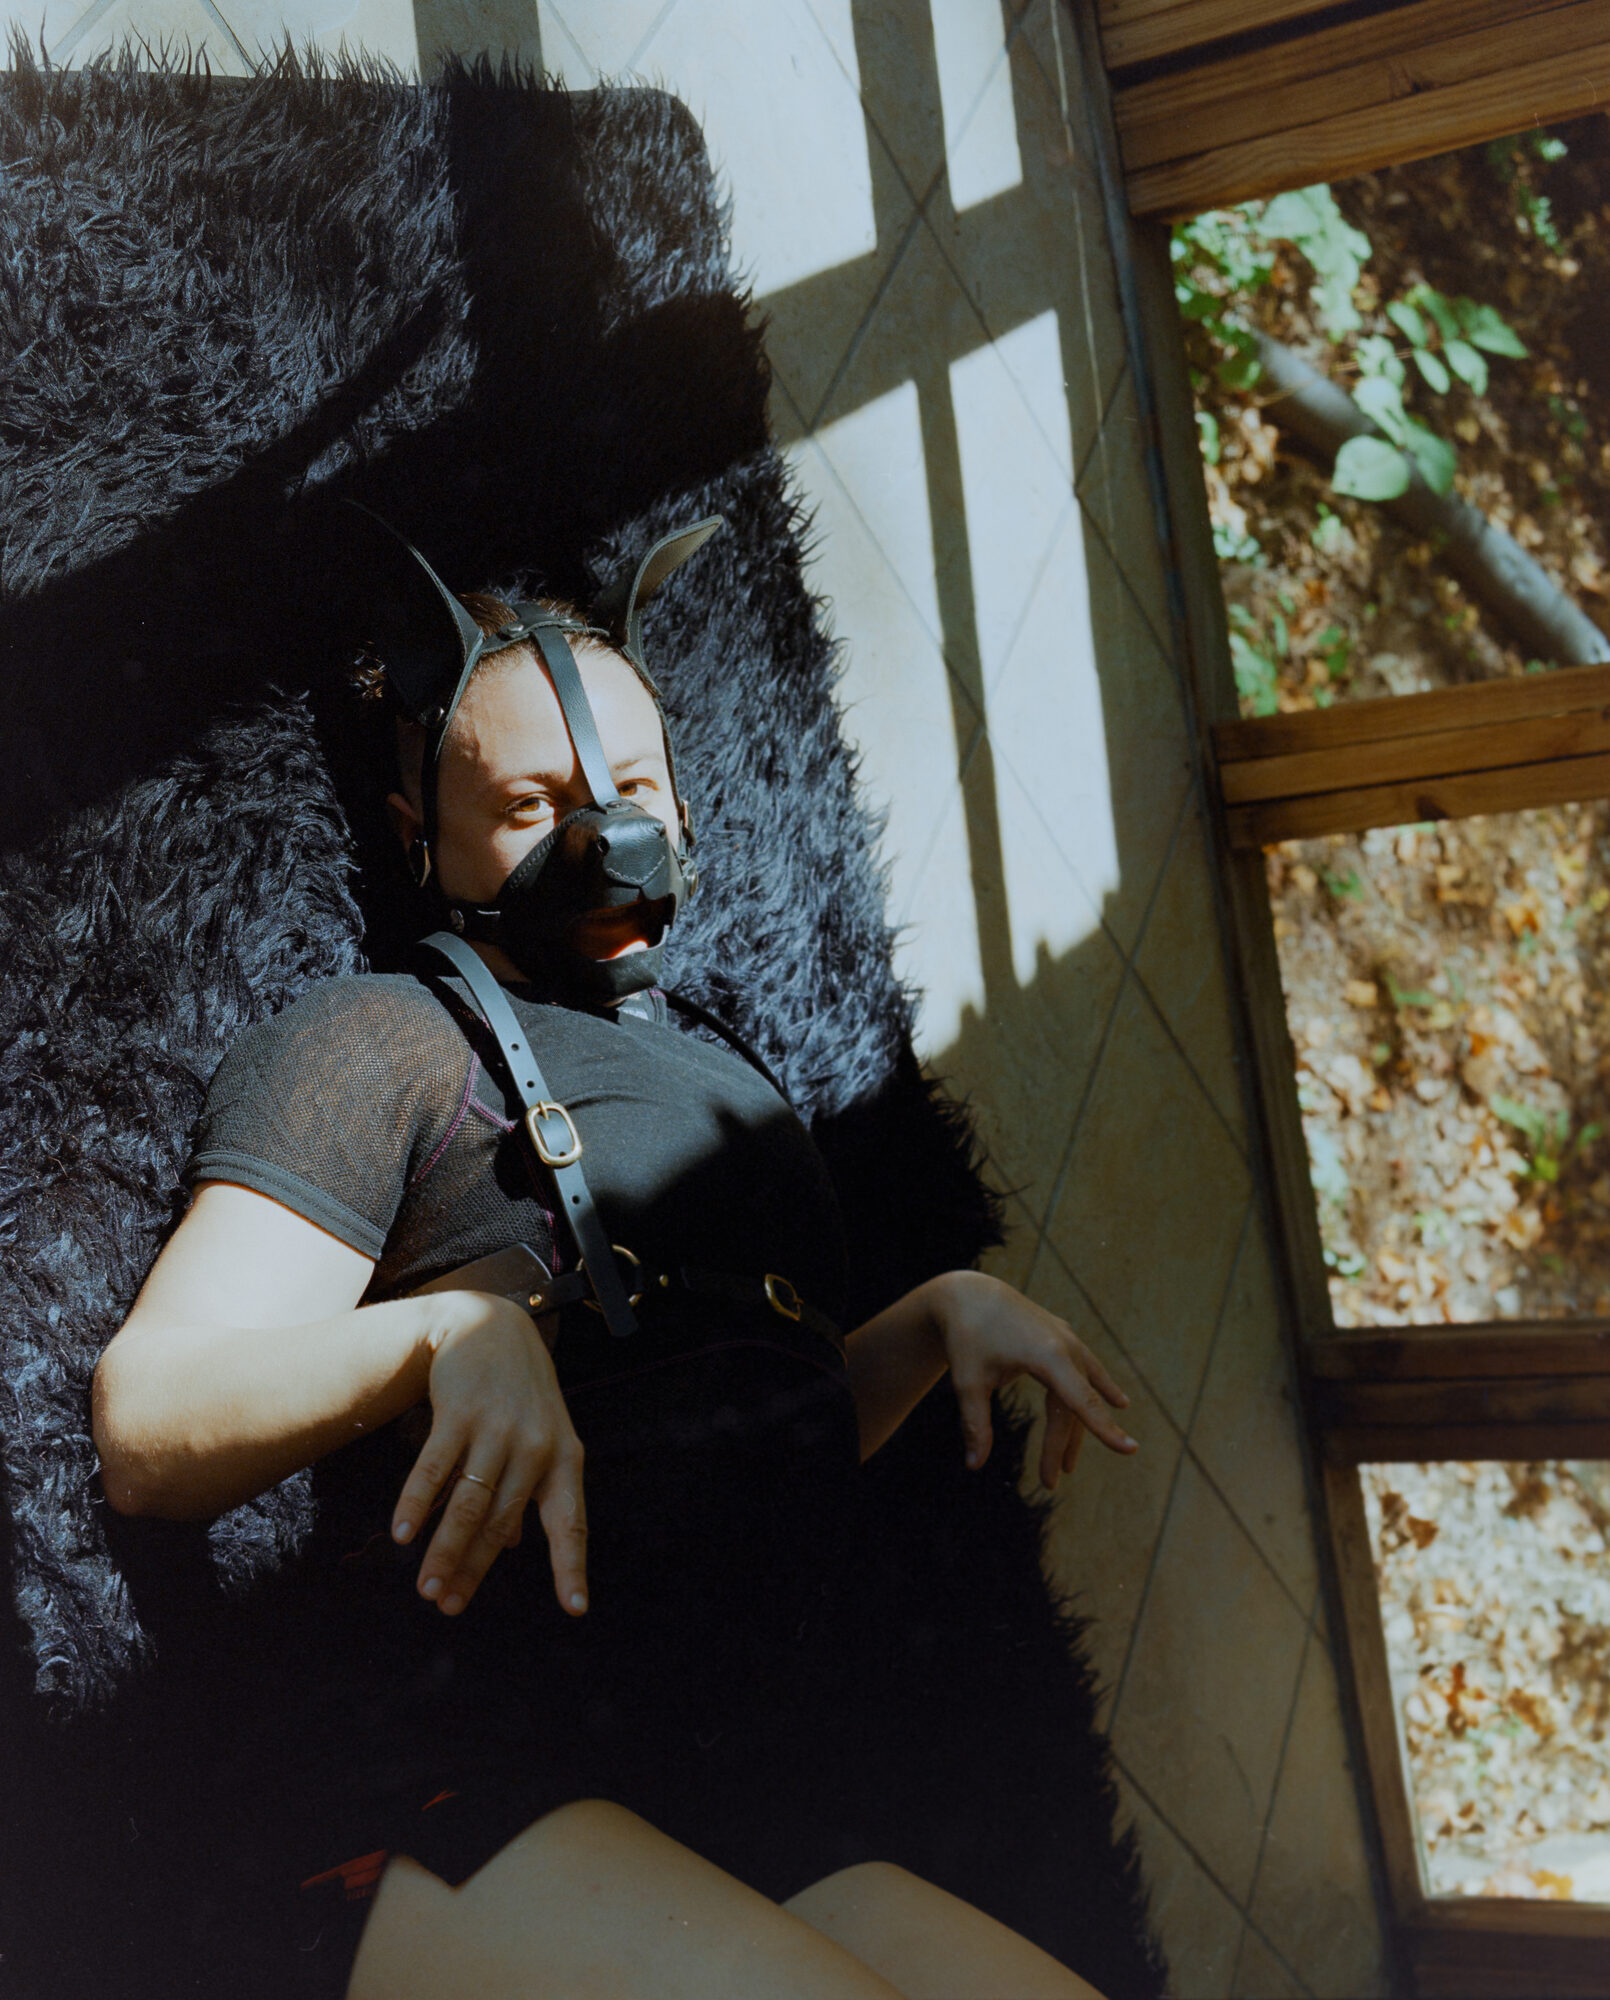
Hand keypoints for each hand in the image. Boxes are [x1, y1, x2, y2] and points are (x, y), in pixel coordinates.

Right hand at [391, 1291, 586, 1618]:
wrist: (489, 1324)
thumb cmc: (518, 1393)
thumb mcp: (539, 1438)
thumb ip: (526, 1491)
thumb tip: (508, 1546)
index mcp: (563, 1458)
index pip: (571, 1521)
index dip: (572, 1566)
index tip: (576, 1609)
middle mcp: (536, 1446)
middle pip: (502, 1522)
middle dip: (474, 1570)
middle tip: (448, 1607)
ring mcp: (498, 1428)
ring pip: (468, 1502)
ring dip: (444, 1549)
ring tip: (427, 1588)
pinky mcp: (461, 1412)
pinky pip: (435, 1467)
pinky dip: (416, 1503)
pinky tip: (401, 1533)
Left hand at [930, 1270, 1136, 1488]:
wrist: (968, 1293)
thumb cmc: (967, 1337)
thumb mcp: (967, 1382)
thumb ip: (976, 1424)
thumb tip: (974, 1466)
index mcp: (1048, 1355)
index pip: (1082, 1401)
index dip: (1105, 1429)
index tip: (1130, 1450)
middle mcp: (1066, 1345)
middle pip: (1072, 1406)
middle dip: (1062, 1446)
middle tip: (1050, 1481)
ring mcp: (1067, 1338)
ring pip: (1081, 1390)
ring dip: (1078, 1426)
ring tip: (1070, 1464)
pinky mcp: (1062, 1335)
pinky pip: (1086, 1368)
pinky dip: (1100, 1387)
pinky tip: (1119, 1401)